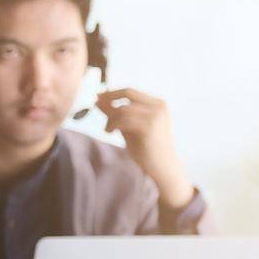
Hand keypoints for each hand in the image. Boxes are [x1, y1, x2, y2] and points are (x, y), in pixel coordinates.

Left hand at [95, 87, 193, 209]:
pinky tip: (110, 132)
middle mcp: (158, 107)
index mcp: (158, 104)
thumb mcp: (131, 127)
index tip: (98, 97)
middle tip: (95, 105)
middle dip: (108, 98)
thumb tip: (98, 101)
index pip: (131, 91)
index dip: (112, 93)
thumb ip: (118, 114)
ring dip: (110, 117)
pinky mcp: (148, 127)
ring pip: (123, 108)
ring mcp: (155, 116)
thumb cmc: (147, 148)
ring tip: (107, 129)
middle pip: (127, 94)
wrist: (163, 167)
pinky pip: (123, 120)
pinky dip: (112, 124)